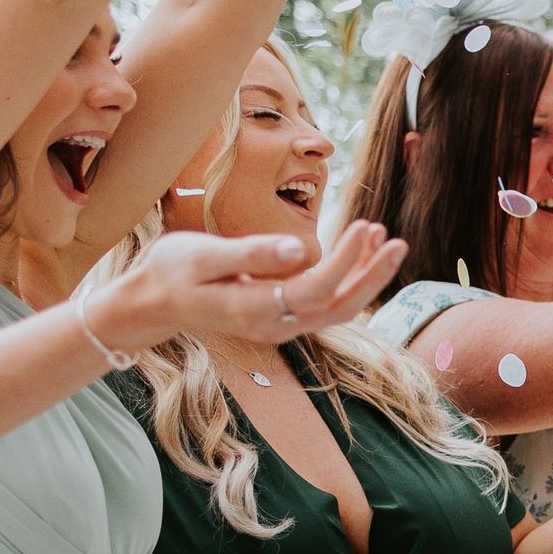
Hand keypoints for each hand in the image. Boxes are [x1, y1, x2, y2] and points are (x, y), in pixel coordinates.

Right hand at [98, 222, 406, 353]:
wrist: (154, 301)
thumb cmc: (172, 271)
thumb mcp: (202, 256)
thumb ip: (251, 254)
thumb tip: (298, 250)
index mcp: (255, 310)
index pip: (316, 289)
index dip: (346, 262)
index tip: (365, 228)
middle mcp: (276, 325)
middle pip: (340, 306)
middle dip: (373, 276)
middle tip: (398, 241)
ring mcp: (282, 325)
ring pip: (338, 307)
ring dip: (365, 276)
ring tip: (382, 237)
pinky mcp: (284, 316)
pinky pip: (326, 302)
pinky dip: (347, 277)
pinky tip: (359, 248)